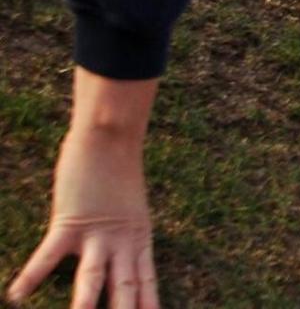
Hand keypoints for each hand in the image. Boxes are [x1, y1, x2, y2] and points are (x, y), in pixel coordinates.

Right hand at [8, 124, 158, 308]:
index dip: (149, 305)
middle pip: (125, 287)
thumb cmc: (117, 172)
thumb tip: (118, 254)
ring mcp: (96, 233)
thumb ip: (124, 235)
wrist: (110, 139)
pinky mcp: (69, 222)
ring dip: (86, 304)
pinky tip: (17, 295)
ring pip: (93, 276)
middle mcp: (122, 243)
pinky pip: (48, 254)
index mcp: (139, 241)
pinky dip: (32, 275)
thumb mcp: (130, 210)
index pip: (147, 283)